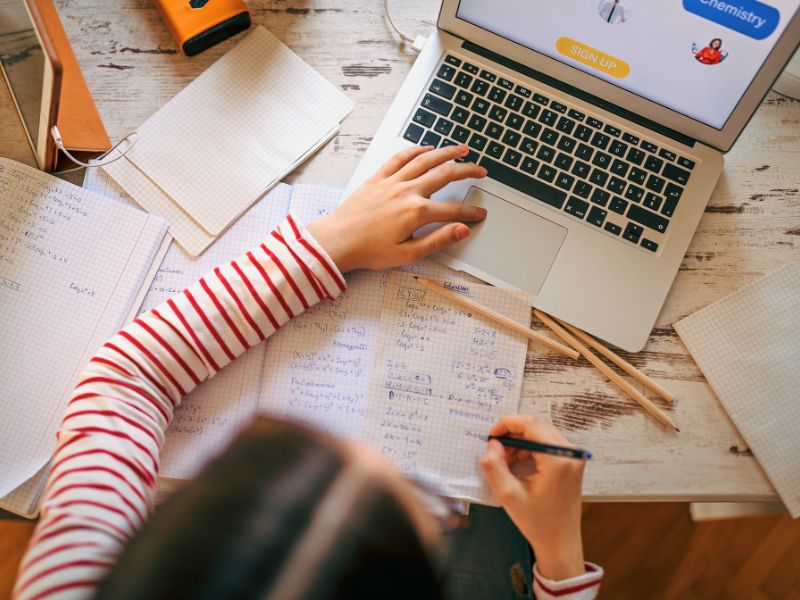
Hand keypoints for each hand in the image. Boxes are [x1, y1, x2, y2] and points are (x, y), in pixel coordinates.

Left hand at [306, 144, 486, 271]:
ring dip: (446, 152)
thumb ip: (438, 240)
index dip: (470, 212)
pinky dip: (415, 151)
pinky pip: (399, 158)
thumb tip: (462, 230)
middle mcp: (407, 191)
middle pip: (444, 175)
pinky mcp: (378, 178)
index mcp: (416, 212)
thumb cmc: (368, 250)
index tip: (480, 213)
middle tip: (481, 170)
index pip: (452, 210)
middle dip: (467, 171)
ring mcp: (392, 182)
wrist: (337, 241)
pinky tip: (426, 148)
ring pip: (425, 160)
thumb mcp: (408, 253)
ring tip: (462, 149)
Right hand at [479, 415, 585, 580]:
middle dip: (512, 433)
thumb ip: (494, 466)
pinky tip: (518, 463)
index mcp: (557, 459)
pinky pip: (547, 442)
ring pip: (541, 432)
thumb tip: (492, 444)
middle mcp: (570, 453)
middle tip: (496, 449)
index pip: (530, 424)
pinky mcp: (571, 461)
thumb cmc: (538, 522)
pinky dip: (529, 447)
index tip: (491, 435)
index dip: (507, 424)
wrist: (560, 542)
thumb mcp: (507, 495)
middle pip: (536, 425)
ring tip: (506, 460)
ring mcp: (573, 457)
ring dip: (520, 440)